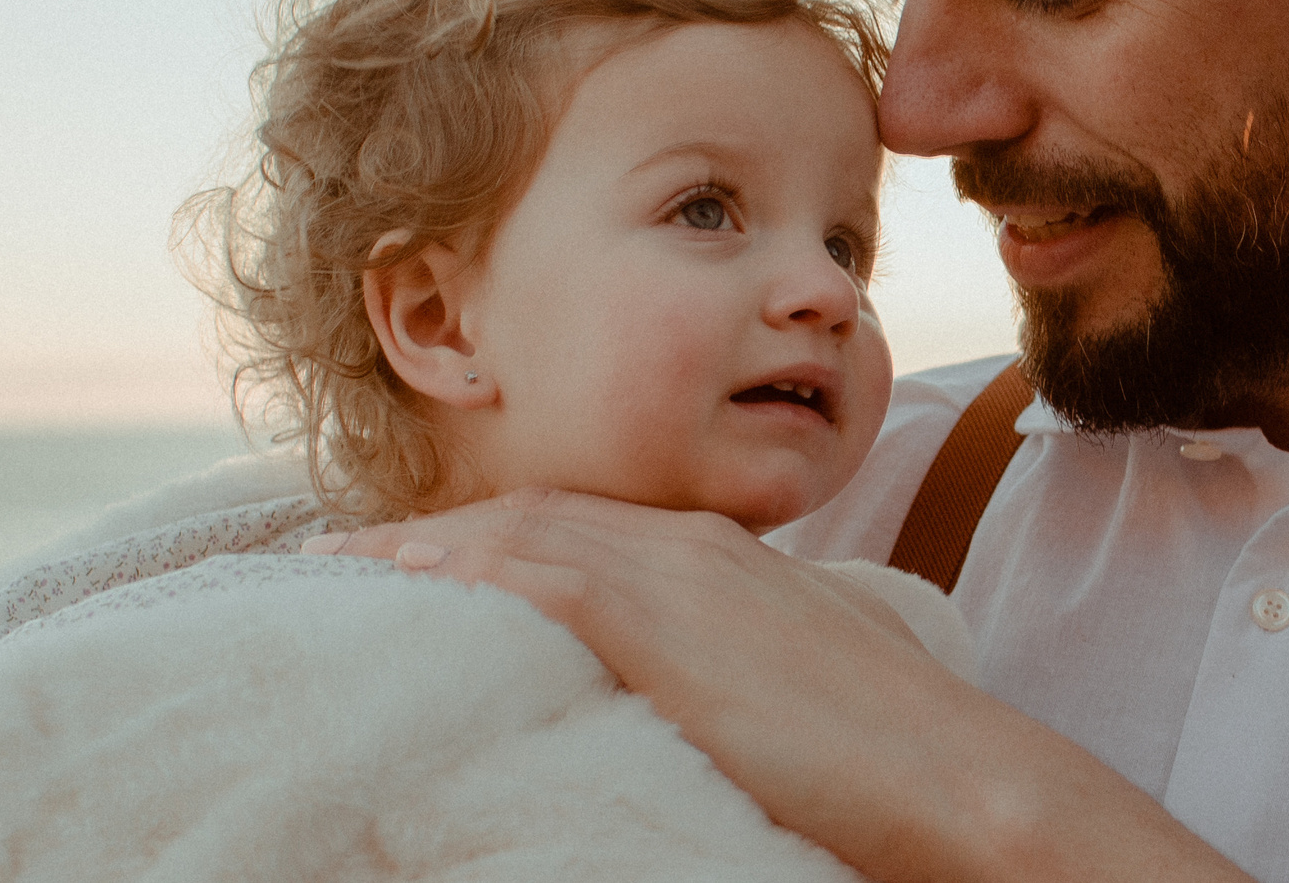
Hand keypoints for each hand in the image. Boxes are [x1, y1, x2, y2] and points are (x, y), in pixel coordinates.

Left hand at [309, 491, 1252, 882]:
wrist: (952, 772)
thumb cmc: (890, 750)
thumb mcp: (796, 677)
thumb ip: (725, 664)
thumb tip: (680, 696)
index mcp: (723, 554)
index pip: (581, 526)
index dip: (492, 538)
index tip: (422, 560)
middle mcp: (689, 545)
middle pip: (532, 517)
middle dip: (435, 533)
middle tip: (342, 557)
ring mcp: (676, 576)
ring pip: (518, 535)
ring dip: (422, 547)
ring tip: (335, 568)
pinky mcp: (663, 626)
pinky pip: (533, 577)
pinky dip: (456, 572)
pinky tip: (394, 586)